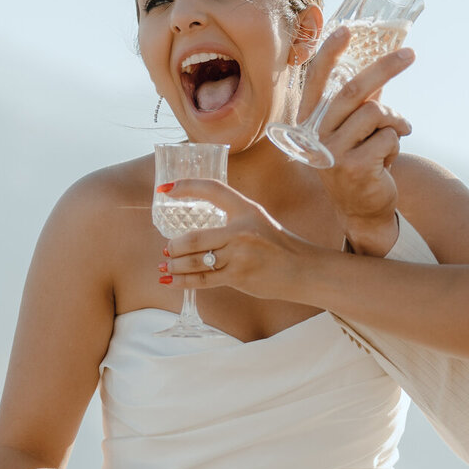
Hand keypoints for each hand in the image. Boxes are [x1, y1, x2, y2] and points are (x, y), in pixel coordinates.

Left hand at [160, 177, 308, 299]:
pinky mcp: (238, 277)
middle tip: (167, 250)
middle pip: (193, 238)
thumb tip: (199, 234)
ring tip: (165, 266)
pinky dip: (183, 281)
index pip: (212, 189)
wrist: (303, 269)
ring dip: (174, 265)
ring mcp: (239, 255)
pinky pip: (204, 279)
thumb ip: (232, 221)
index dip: (187, 186)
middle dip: (173, 247)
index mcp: (246, 210)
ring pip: (195, 261)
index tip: (165, 189)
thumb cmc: (279, 246)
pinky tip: (170, 281)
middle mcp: (241, 230)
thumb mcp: (258, 221)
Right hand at [300, 26, 415, 255]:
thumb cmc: (359, 162)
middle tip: (410, 54)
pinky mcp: (354, 167)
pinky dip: (396, 145)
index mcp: (311, 120)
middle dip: (386, 68)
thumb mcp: (354, 130)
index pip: (317, 80)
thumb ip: (362, 102)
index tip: (346, 30)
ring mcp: (332, 152)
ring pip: (377, 114)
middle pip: (355, 90)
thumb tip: (383, 65)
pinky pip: (388, 138)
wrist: (361, 211)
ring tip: (394, 137)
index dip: (330, 53)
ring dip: (395, 123)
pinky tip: (386, 163)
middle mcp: (316, 134)